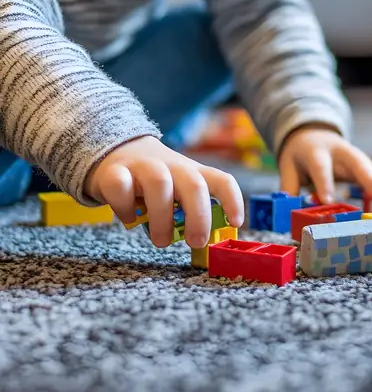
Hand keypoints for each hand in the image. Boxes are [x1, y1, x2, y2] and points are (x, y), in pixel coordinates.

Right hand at [84, 136, 243, 248]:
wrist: (115, 149)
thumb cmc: (153, 181)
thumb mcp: (177, 189)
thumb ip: (189, 209)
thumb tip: (203, 240)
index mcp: (192, 172)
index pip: (221, 180)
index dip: (233, 200)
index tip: (236, 222)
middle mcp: (172, 166)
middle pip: (194, 185)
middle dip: (199, 216)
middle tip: (196, 242)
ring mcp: (143, 166)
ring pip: (160, 184)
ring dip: (162, 218)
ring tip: (161, 241)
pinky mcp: (114, 171)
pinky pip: (121, 186)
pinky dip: (125, 207)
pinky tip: (128, 218)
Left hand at [278, 124, 371, 202]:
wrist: (311, 132)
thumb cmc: (299, 154)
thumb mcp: (288, 166)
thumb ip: (289, 187)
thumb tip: (287, 212)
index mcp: (317, 151)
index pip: (321, 167)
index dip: (325, 184)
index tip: (328, 201)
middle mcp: (339, 151)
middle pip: (356, 162)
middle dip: (369, 178)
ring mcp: (353, 155)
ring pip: (370, 167)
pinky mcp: (362, 162)